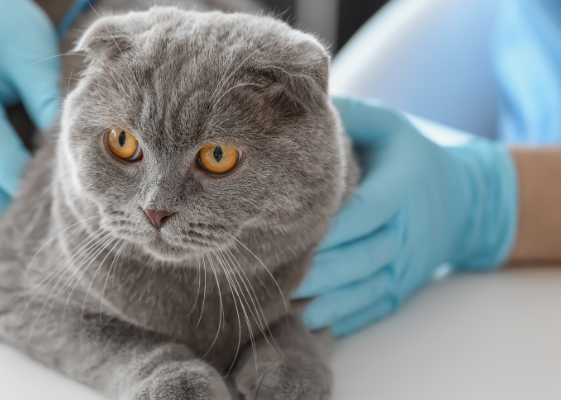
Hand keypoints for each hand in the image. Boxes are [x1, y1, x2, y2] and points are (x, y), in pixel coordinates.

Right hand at [0, 0, 61, 215]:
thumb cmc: (2, 25)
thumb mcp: (32, 60)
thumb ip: (51, 109)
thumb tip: (75, 154)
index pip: (9, 172)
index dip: (45, 180)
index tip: (77, 174)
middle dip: (27, 192)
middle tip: (63, 179)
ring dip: (6, 194)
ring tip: (40, 174)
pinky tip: (17, 168)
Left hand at [296, 97, 518, 336]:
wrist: (464, 201)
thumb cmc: (411, 159)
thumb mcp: (390, 127)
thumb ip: (353, 116)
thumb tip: (307, 101)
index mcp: (400, 190)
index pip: (366, 210)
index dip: (332, 224)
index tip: (292, 228)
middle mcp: (405, 232)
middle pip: (361, 255)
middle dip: (319, 267)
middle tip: (276, 271)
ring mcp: (405, 265)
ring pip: (365, 287)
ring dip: (326, 298)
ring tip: (286, 301)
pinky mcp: (402, 287)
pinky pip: (373, 307)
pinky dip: (345, 316)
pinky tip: (312, 320)